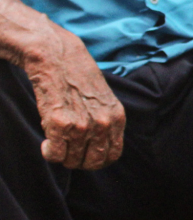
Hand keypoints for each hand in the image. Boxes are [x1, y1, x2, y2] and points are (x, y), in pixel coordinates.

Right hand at [22, 27, 125, 169]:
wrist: (58, 57)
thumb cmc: (78, 79)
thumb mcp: (104, 100)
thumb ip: (106, 123)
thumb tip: (100, 149)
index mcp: (117, 118)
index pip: (113, 156)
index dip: (97, 160)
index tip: (85, 154)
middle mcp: (103, 124)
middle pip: (94, 163)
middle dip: (79, 161)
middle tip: (68, 150)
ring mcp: (83, 125)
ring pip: (73, 161)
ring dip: (62, 156)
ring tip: (57, 141)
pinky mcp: (61, 124)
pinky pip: (56, 155)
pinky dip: (50, 153)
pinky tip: (47, 142)